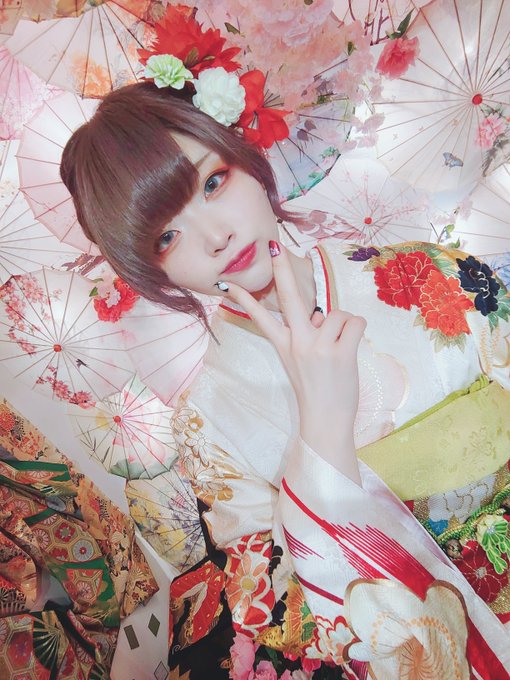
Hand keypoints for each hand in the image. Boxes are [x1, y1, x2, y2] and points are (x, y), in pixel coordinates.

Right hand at [223, 242, 365, 481]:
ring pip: (336, 314)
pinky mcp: (339, 353)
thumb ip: (309, 335)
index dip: (245, 300)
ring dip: (343, 327)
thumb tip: (323, 316)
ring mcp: (317, 346)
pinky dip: (358, 331)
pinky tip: (351, 348)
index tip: (227, 284)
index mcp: (285, 345)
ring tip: (339, 350)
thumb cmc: (317, 392)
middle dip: (282, 269)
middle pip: (289, 298)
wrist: (324, 421)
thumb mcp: (300, 363)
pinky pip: (354, 322)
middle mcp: (297, 342)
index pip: (260, 318)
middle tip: (275, 245)